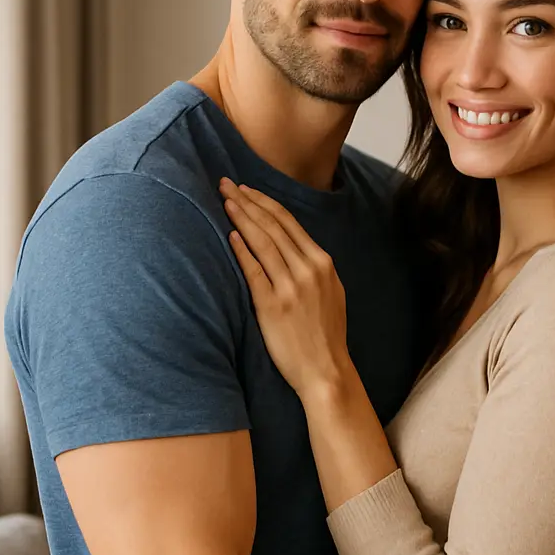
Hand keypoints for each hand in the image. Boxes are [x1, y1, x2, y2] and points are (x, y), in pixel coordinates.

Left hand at [220, 180, 348, 399]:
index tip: (246, 189)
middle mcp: (308, 270)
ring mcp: (291, 287)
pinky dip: (241, 249)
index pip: (289, 222)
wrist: (326, 371)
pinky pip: (253, 270)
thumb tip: (290, 247)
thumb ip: (313, 268)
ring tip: (224, 200)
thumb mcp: (330, 293)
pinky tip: (229, 233)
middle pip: (273, 225)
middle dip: (247, 200)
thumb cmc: (325, 335)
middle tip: (225, 183)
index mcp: (322, 263)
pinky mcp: (273, 306)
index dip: (264, 202)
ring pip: (262, 242)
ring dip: (241, 217)